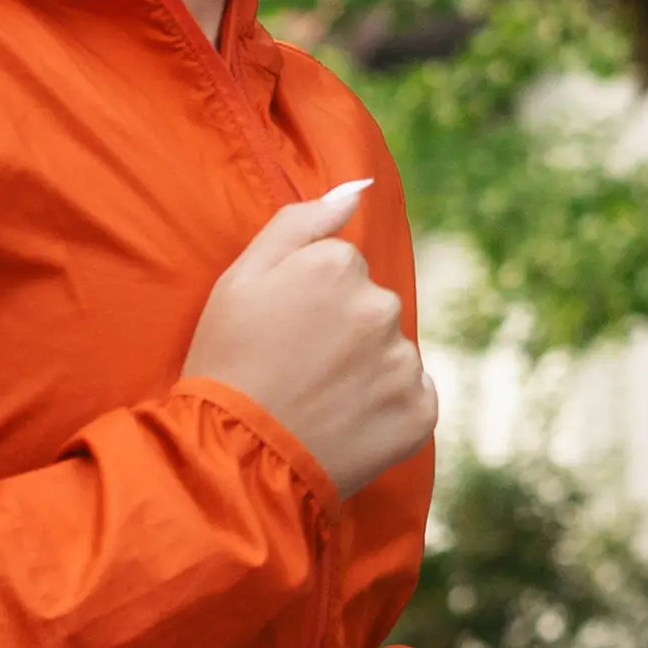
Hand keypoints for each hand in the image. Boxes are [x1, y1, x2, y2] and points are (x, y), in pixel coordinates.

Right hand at [181, 183, 437, 495]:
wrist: (235, 458)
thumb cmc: (228, 362)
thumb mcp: (240, 278)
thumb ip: (300, 222)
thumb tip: (356, 190)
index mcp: (340, 266)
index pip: (342, 269)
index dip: (308, 300)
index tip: (282, 331)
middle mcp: (381, 307)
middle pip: (371, 308)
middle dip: (342, 332)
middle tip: (295, 369)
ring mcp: (403, 362)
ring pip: (390, 354)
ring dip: (363, 373)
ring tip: (316, 400)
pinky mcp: (419, 412)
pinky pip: (410, 398)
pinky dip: (384, 411)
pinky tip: (344, 423)